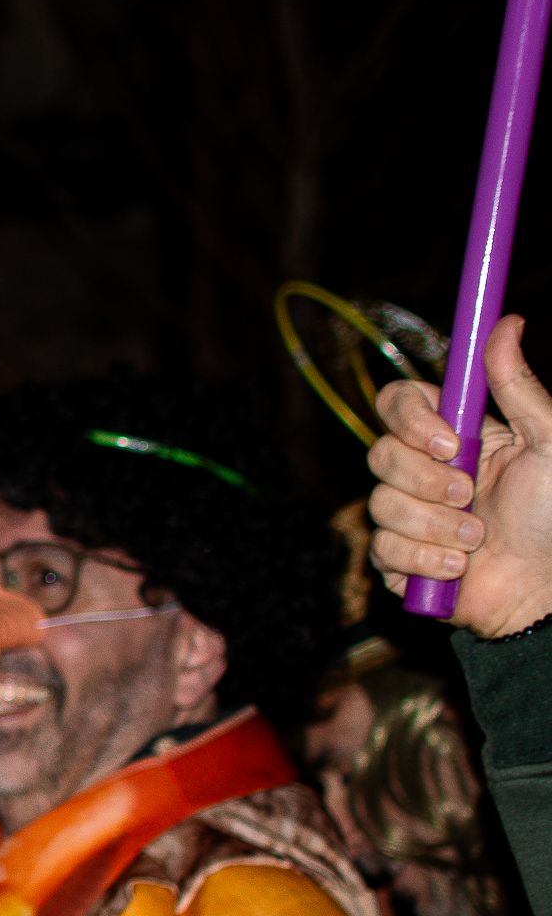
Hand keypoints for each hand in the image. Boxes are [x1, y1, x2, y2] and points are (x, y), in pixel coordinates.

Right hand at [369, 315, 551, 637]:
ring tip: (477, 540)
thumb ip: (517, 386)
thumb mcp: (548, 444)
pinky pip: (383, 548)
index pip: (397, 403)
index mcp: (453, 436)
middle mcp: (423, 470)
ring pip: (380, 504)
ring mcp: (405, 514)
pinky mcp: (396, 557)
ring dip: (436, 527)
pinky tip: (459, 568)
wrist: (545, 592)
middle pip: (380, 453)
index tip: (449, 441)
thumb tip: (507, 322)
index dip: (411, 419)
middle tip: (472, 498)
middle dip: (429, 483)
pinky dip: (426, 561)